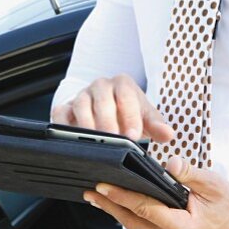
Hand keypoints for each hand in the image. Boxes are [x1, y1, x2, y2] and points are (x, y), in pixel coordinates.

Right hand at [50, 74, 174, 141]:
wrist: (110, 112)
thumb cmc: (129, 115)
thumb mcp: (146, 118)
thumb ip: (157, 126)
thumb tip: (168, 134)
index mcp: (122, 84)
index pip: (126, 95)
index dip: (130, 115)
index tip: (133, 135)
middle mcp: (100, 86)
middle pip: (102, 99)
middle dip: (108, 121)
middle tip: (114, 140)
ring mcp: (81, 96)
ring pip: (81, 105)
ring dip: (88, 125)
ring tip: (96, 144)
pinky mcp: (65, 108)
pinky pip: (60, 113)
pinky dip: (63, 126)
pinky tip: (71, 140)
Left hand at [83, 156, 228, 228]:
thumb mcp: (214, 184)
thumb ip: (188, 173)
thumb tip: (167, 164)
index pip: (143, 209)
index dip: (121, 196)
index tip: (101, 186)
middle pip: (132, 223)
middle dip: (110, 206)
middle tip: (89, 192)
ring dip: (118, 214)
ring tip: (98, 198)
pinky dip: (132, 220)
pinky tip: (122, 207)